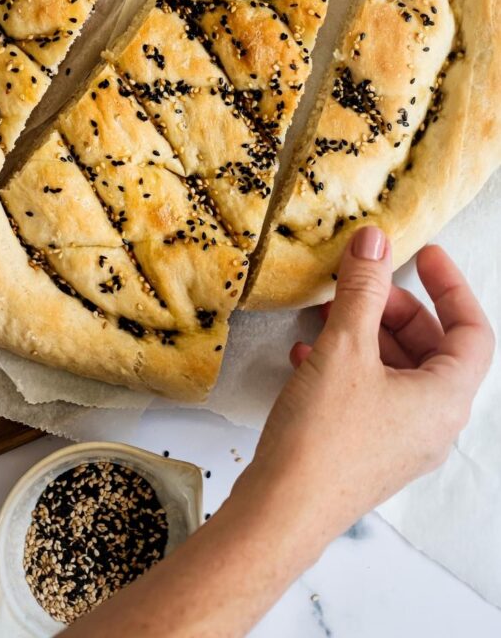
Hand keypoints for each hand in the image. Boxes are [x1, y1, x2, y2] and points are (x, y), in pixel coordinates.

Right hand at [241, 228, 494, 545]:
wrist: (281, 512)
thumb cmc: (323, 435)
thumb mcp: (345, 347)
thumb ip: (363, 288)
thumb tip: (375, 242)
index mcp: (445, 399)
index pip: (472, 330)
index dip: (451, 286)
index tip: (425, 255)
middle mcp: (433, 424)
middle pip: (432, 349)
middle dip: (394, 309)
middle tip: (360, 285)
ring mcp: (401, 442)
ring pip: (396, 371)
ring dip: (365, 335)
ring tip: (325, 315)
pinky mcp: (368, 452)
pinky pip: (370, 395)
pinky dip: (346, 366)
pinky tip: (307, 354)